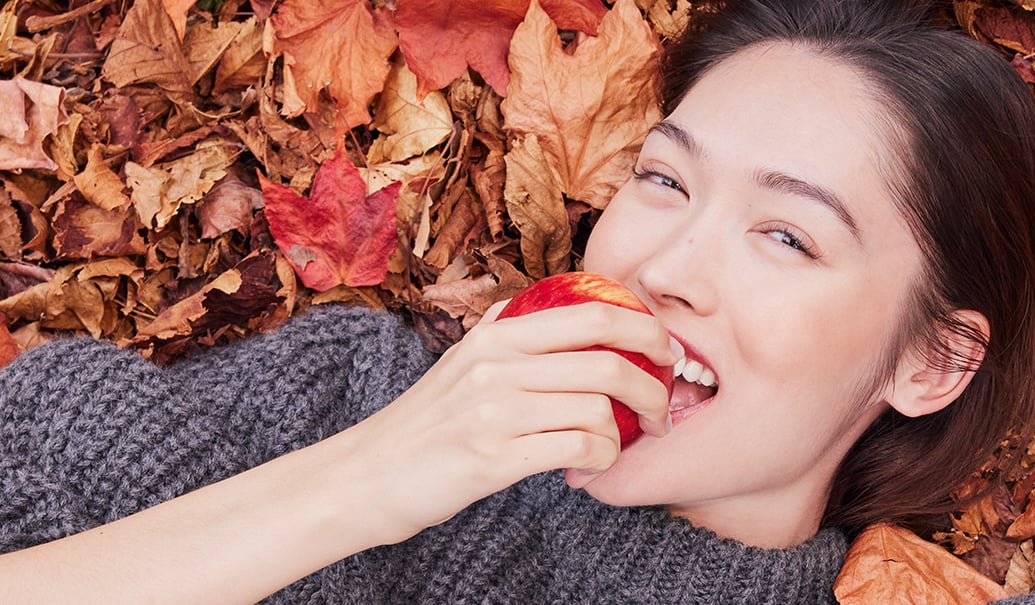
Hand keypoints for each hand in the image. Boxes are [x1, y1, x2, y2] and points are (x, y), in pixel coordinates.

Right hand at [341, 301, 679, 543]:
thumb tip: (546, 305)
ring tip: (615, 447)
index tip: (666, 352)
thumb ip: (504, 332)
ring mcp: (494, 411)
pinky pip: (577, 450)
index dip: (646, 330)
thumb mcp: (460, 361)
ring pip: (598, 409)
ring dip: (623, 435)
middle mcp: (497, 365)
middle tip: (661, 412)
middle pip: (608, 362)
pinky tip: (587, 468)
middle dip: (653, 389)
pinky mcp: (493, 458)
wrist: (368, 476)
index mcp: (497, 335)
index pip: (592, 313)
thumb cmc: (426, 423)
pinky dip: (598, 461)